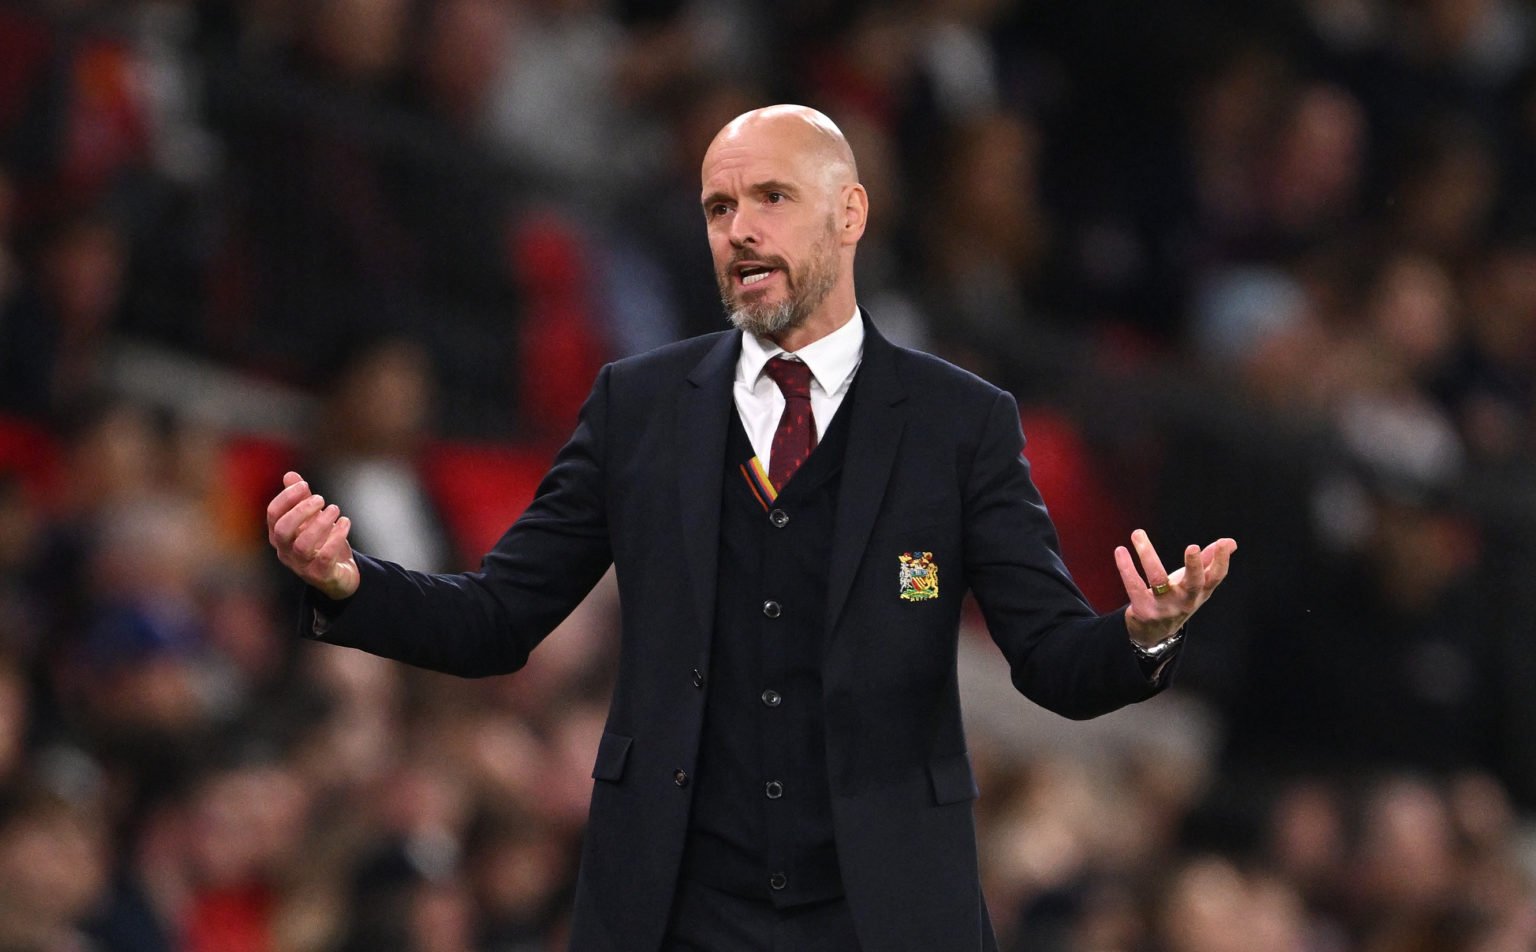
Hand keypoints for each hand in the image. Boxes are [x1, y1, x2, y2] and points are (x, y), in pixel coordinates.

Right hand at [266, 471, 359, 600]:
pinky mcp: (320, 574)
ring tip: (335, 509)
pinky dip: (335, 537)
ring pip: (302, 545)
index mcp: (280, 535)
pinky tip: (345, 523)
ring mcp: (302, 565)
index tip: (304, 485)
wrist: (340, 575)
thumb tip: (290, 475)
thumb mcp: (312, 519)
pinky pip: (324, 557)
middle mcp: (286, 551)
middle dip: (301, 511)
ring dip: (320, 523)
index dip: (286, 497)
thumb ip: (301, 498)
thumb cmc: (322, 543)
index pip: (273, 515)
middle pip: (283, 530)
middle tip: (321, 499)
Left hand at [1115, 529, 1235, 645]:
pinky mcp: (1143, 609)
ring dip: (1147, 554)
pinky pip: (1134, 586)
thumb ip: (1209, 562)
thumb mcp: (1194, 584)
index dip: (1221, 561)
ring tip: (1137, 533)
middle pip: (1193, 584)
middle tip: (1193, 547)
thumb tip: (1230, 542)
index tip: (1224, 543)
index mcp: (1200, 593)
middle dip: (1194, 565)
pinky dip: (1126, 567)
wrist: (1153, 632)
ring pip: (1157, 579)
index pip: (1215, 577)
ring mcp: (1164, 607)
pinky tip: (1120, 550)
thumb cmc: (1177, 599)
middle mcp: (1184, 601)